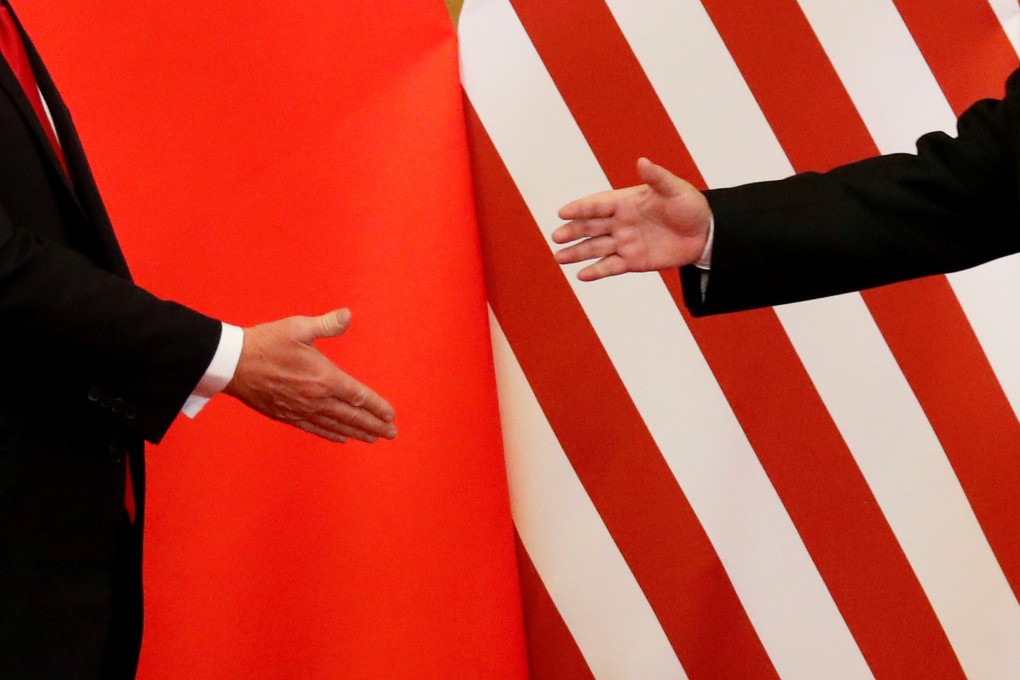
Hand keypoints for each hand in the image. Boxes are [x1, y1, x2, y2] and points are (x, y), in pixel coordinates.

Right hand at [223, 308, 396, 443]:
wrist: (233, 363)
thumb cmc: (267, 342)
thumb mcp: (298, 327)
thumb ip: (327, 324)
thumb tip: (348, 315)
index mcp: (324, 378)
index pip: (358, 396)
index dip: (376, 406)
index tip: (390, 415)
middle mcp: (316, 398)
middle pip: (351, 416)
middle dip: (374, 425)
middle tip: (391, 433)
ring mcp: (301, 410)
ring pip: (335, 425)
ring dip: (356, 432)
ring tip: (373, 438)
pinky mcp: (287, 415)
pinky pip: (314, 428)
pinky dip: (330, 434)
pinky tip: (341, 438)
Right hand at [553, 158, 712, 280]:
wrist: (705, 233)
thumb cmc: (689, 206)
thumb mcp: (675, 189)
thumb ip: (657, 177)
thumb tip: (642, 161)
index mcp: (625, 201)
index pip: (597, 204)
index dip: (580, 208)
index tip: (563, 212)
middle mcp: (620, 222)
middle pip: (590, 227)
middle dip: (573, 231)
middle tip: (557, 237)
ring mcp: (625, 242)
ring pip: (595, 248)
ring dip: (577, 253)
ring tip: (559, 258)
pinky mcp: (632, 261)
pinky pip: (611, 266)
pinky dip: (597, 271)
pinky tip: (582, 275)